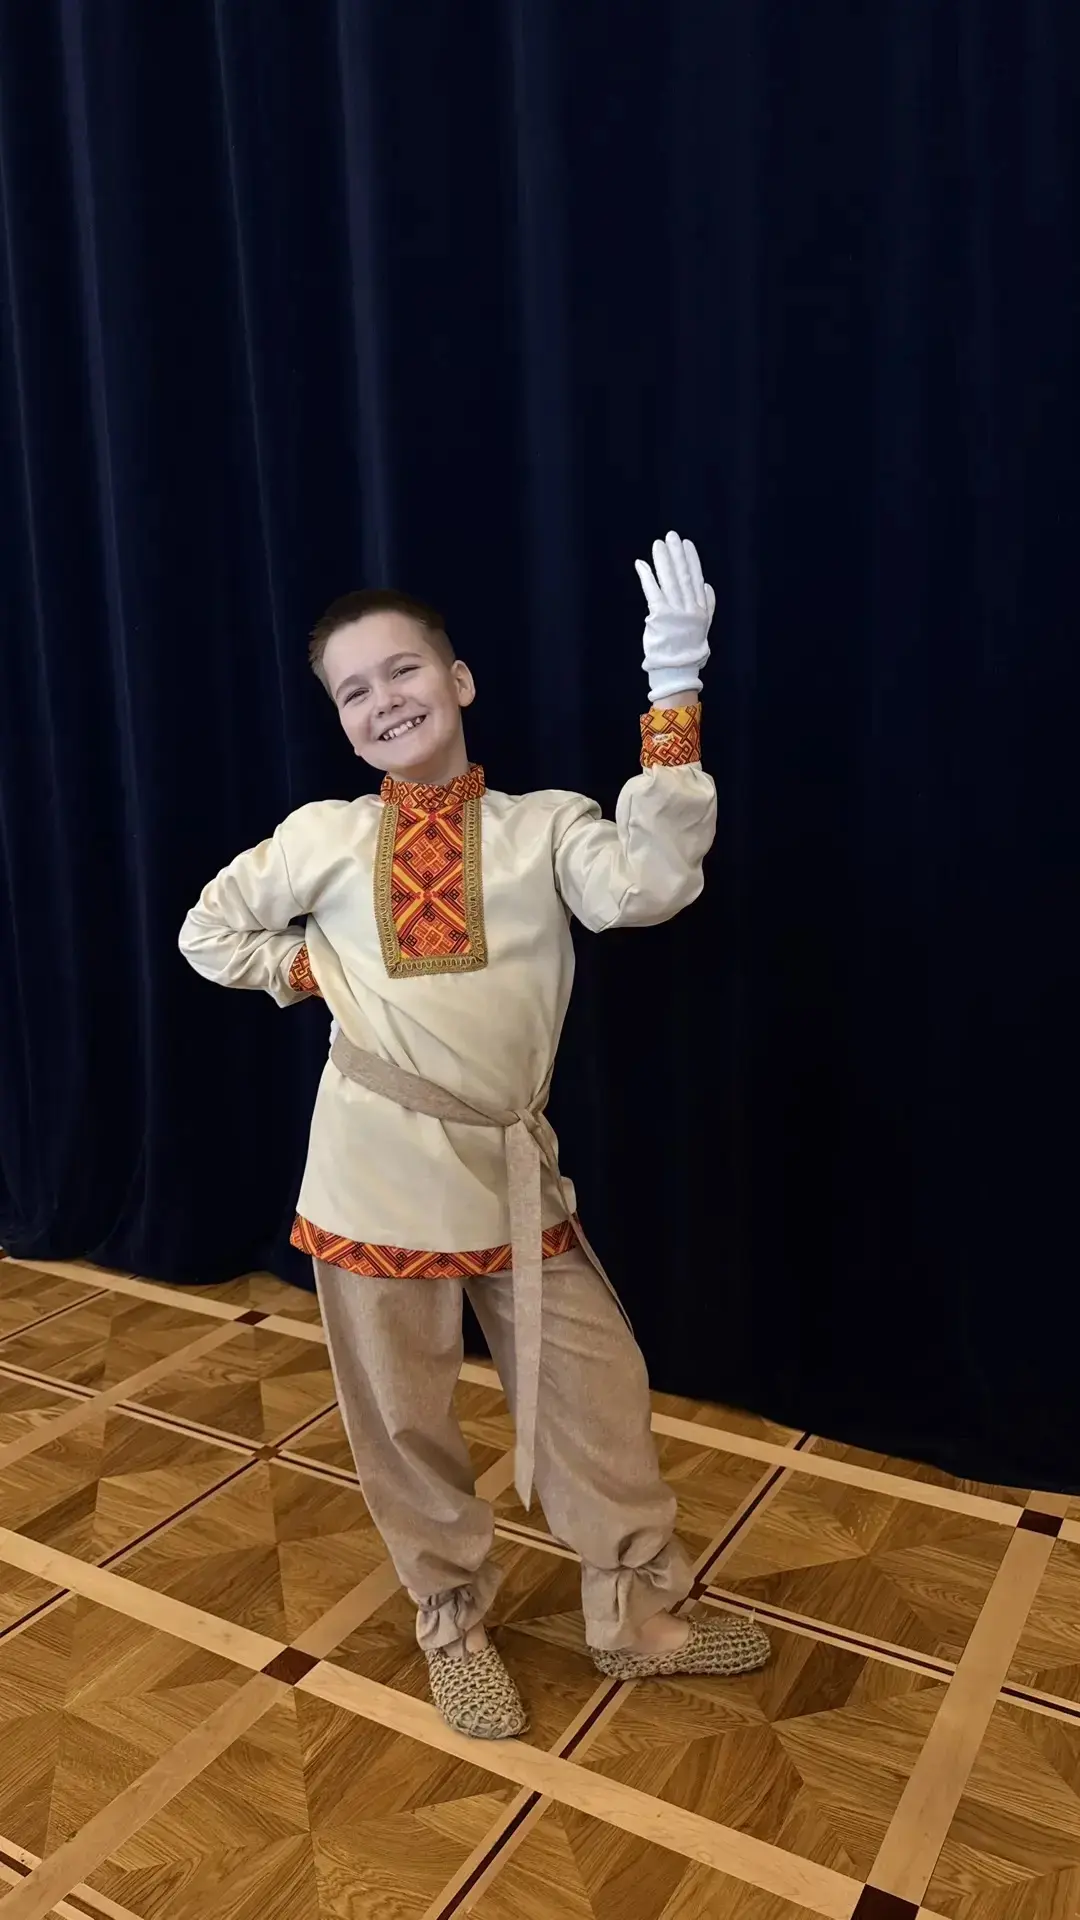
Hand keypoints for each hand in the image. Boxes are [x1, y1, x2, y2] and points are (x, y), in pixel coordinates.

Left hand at [635, 531, 714, 705]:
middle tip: (671, 536)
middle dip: (677, 555)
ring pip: (669, 580)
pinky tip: (641, 564)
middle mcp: (689, 608)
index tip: (687, 544)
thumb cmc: (688, 650)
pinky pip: (653, 591)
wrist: (677, 671)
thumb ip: (707, 605)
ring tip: (659, 545)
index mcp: (700, 609)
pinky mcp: (660, 616)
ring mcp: (675, 612)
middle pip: (683, 576)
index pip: (696, 579)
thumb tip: (706, 585)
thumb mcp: (703, 627)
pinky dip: (647, 576)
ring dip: (663, 561)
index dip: (692, 560)